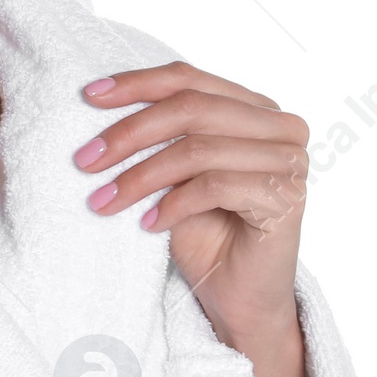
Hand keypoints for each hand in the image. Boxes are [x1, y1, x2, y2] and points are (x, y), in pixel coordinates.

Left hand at [74, 62, 308, 349]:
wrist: (237, 298)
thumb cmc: (204, 233)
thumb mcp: (173, 173)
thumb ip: (158, 133)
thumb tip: (98, 99)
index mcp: (255, 107)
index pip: (189, 78)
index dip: (136, 83)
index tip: (88, 96)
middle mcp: (281, 126)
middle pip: (191, 108)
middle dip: (129, 134)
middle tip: (86, 160)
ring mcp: (290, 161)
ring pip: (198, 150)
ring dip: (140, 177)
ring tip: (103, 201)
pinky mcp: (287, 198)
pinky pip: (215, 186)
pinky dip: (173, 205)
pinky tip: (148, 225)